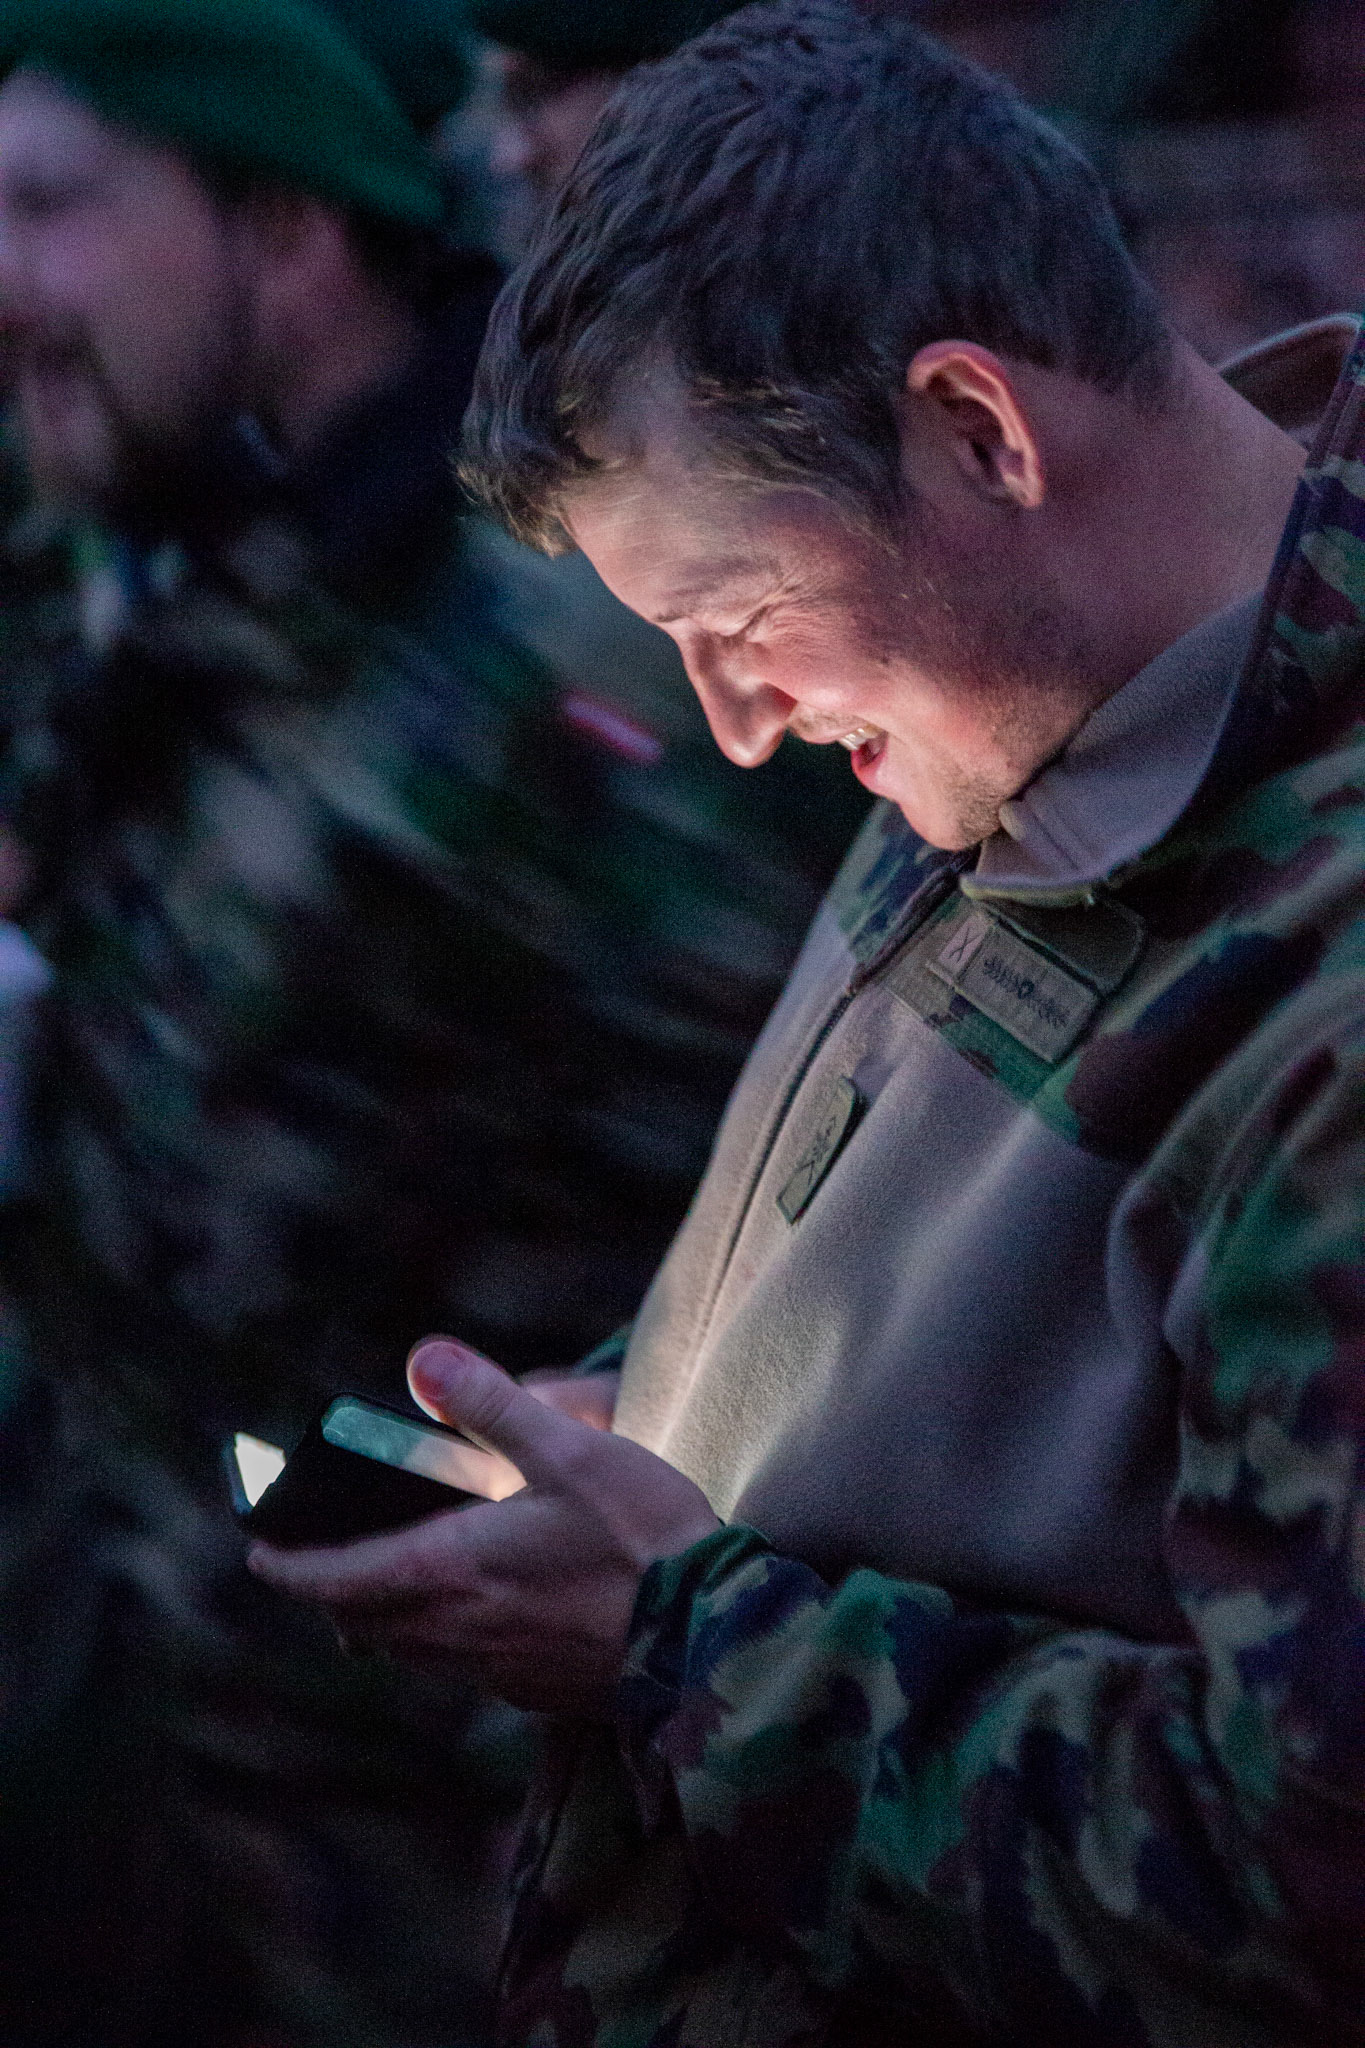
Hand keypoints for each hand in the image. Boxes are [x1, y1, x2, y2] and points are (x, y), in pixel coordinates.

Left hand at [246, 1338, 717, 1713]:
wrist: (713, 1636)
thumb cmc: (642, 1537)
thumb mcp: (569, 1449)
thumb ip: (491, 1403)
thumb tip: (422, 1358)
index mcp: (449, 1570)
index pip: (336, 1579)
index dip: (290, 1567)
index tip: (259, 1555)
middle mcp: (458, 1632)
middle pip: (364, 1621)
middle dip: (334, 1591)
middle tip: (322, 1561)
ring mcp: (497, 1670)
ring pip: (412, 1651)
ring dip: (387, 1617)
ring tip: (395, 1580)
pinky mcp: (536, 1691)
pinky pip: (464, 1667)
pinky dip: (446, 1638)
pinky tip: (485, 1607)